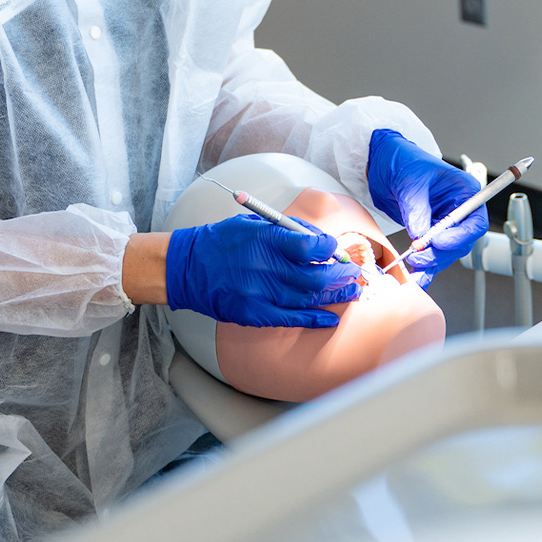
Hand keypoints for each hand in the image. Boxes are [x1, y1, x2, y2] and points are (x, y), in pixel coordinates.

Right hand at [165, 215, 361, 328]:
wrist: (186, 267)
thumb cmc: (221, 241)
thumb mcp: (252, 222)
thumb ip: (286, 231)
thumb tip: (319, 242)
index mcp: (264, 237)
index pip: (310, 245)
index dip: (330, 249)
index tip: (337, 251)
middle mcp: (263, 266)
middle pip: (315, 276)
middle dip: (341, 276)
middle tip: (354, 274)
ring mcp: (258, 293)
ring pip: (308, 298)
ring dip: (334, 296)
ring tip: (350, 292)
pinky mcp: (252, 313)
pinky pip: (290, 318)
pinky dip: (314, 319)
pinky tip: (330, 318)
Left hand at [366, 129, 487, 286]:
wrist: (383, 162)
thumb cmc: (403, 161)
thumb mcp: (410, 183)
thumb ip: (417, 210)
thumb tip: (420, 237)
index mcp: (465, 192)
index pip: (475, 222)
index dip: (459, 237)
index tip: (438, 242)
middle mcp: (458, 209)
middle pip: (461, 242)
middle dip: (441, 253)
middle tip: (419, 256)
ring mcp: (444, 222)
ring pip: (446, 252)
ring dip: (432, 263)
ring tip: (414, 268)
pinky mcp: (428, 232)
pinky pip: (432, 254)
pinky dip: (425, 267)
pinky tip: (417, 277)